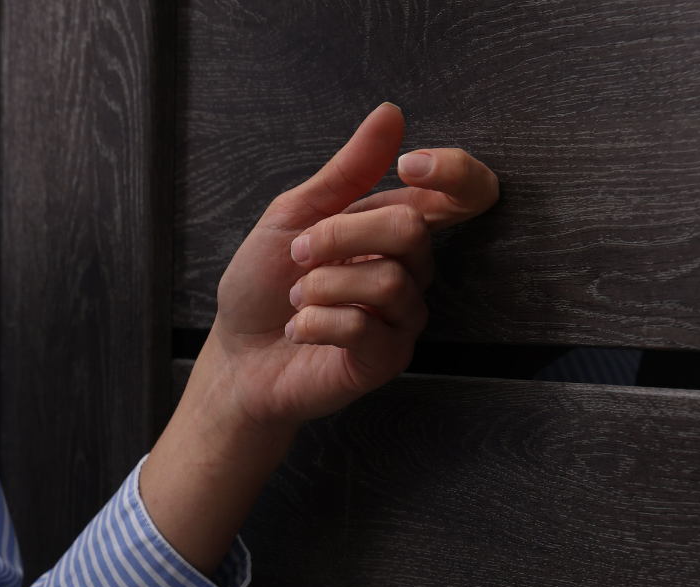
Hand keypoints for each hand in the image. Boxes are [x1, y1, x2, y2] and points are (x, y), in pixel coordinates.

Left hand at [195, 101, 498, 429]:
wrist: (236, 356)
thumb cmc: (263, 286)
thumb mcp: (293, 216)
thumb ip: (346, 171)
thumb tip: (391, 114)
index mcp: (394, 229)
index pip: (464, 193)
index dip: (454, 172)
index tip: (409, 164)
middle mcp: (411, 270)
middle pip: (411, 228)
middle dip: (338, 235)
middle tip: (298, 256)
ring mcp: (403, 317)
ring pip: (388, 279)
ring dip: (320, 285)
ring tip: (296, 299)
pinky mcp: (387, 359)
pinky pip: (366, 326)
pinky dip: (317, 322)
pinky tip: (299, 330)